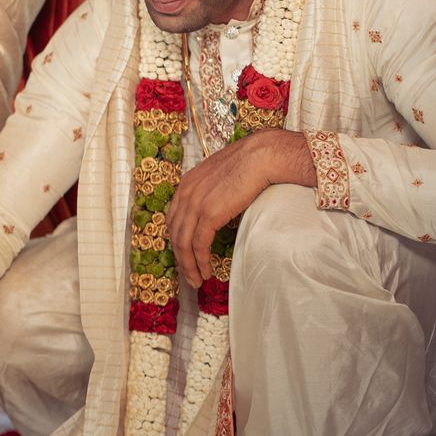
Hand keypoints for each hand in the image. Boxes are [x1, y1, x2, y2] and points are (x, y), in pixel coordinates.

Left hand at [165, 129, 313, 288]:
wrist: (261, 156)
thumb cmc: (248, 165)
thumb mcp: (220, 179)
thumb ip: (212, 194)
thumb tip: (217, 214)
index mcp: (187, 183)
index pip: (173, 218)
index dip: (177, 239)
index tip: (184, 255)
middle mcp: (186, 193)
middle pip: (175, 233)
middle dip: (180, 257)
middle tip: (189, 274)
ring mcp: (195, 203)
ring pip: (183, 243)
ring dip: (189, 265)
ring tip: (197, 279)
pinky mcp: (208, 214)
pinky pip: (198, 245)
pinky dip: (200, 262)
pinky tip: (206, 271)